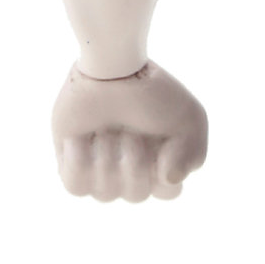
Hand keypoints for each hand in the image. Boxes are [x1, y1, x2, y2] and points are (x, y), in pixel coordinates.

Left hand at [51, 61, 207, 201]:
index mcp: (163, 164)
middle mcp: (133, 172)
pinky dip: (79, 162)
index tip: (161, 140)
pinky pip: (75, 187)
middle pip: (136, 195)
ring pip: (104, 194)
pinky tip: (82, 138)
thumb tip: (170, 180)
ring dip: (107, 155)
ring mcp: (102, 170)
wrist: (111, 68)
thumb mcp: (190, 118)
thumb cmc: (152, 92)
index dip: (163, 169)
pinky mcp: (71, 164)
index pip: (168, 192)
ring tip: (106, 128)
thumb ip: (192, 156)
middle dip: (134, 158)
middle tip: (130, 129)